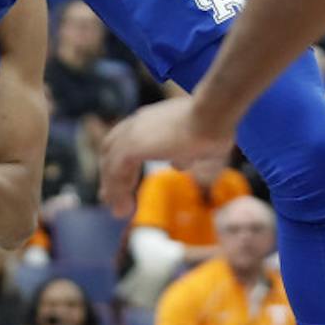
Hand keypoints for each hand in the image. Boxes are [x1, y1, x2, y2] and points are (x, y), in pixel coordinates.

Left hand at [99, 99, 232, 218]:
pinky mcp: (132, 146)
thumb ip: (186, 155)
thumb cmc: (215, 125)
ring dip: (113, 188)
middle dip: (110, 174)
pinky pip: (116, 172)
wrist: (213, 114)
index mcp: (152, 120)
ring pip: (111, 162)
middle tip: (108, 197)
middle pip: (112, 148)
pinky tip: (123, 206)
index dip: (123, 160)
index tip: (124, 180)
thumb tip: (178, 165)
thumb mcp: (199, 145)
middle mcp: (138, 123)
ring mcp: (133, 133)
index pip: (127, 139)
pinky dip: (116, 190)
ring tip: (118, 211)